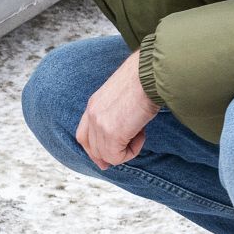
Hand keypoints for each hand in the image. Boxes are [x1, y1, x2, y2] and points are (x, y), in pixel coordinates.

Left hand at [75, 50, 160, 169]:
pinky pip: (117, 157)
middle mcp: (92, 114)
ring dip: (126, 150)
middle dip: (108, 157)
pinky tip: (141, 133)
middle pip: (92, 148)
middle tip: (127, 152)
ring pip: (106, 155)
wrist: (151, 73)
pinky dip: (132, 151)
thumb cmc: (145, 80)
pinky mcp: (111, 133)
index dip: (93, 151)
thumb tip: (124, 130)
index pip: (83, 136)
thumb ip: (116, 113)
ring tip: (139, 131)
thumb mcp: (122, 96)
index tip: (105, 160)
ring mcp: (99, 124)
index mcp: (93, 104)